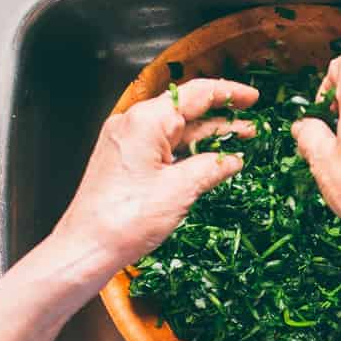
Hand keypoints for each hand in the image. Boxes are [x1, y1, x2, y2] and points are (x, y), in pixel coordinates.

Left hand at [54, 78, 259, 268]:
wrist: (87, 247)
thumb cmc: (125, 219)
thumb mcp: (180, 190)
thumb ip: (212, 167)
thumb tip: (233, 159)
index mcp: (146, 121)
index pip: (196, 94)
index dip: (228, 93)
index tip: (252, 99)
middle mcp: (133, 124)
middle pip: (186, 109)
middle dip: (221, 116)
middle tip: (252, 124)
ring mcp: (127, 142)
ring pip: (175, 130)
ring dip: (206, 135)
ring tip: (239, 140)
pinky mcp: (125, 160)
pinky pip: (162, 147)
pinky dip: (187, 151)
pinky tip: (208, 159)